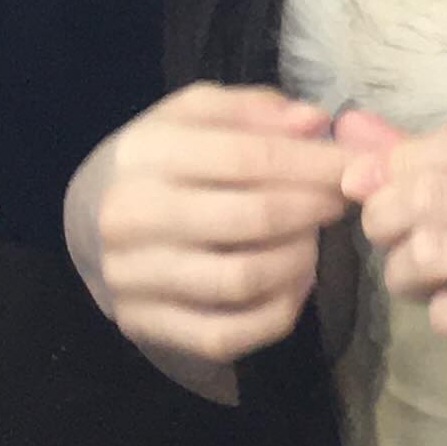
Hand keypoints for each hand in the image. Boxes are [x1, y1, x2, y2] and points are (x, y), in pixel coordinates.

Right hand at [63, 82, 350, 364]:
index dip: (314, 163)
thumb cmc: (161, 157)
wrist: (89, 219)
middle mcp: (132, 216)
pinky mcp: (145, 326)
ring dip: (299, 259)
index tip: (357, 167)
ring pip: (243, 280)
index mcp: (148, 153)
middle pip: (252, 219)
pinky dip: (277, 313)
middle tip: (340, 202)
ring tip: (313, 238)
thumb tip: (315, 123)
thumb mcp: (197, 113)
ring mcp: (135, 279)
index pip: (248, 158)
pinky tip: (295, 283)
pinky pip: (226, 335)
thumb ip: (256, 110)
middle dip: (313, 209)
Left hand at [340, 112, 446, 424]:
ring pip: (438, 250)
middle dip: (386, 218)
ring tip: (413, 281)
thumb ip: (430, 157)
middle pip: (438, 191)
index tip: (372, 188)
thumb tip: (347, 127)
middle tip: (386, 241)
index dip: (400, 162)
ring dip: (403, 272)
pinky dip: (439, 315)